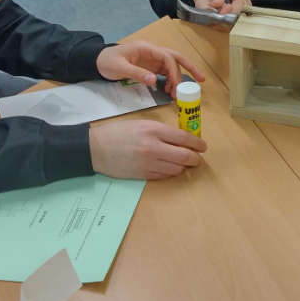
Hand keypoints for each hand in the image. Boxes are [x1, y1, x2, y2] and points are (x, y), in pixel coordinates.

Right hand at [90, 120, 207, 179]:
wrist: (96, 149)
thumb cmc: (117, 133)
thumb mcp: (141, 124)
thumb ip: (160, 132)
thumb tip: (180, 140)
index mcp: (153, 130)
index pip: (183, 138)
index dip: (197, 143)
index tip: (203, 146)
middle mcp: (153, 148)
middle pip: (184, 157)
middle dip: (195, 159)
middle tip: (198, 158)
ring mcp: (148, 163)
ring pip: (176, 169)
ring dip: (182, 166)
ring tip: (181, 162)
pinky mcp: (143, 175)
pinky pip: (164, 176)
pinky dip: (170, 172)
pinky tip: (168, 167)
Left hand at [97, 40, 204, 97]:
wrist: (97, 61)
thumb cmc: (107, 62)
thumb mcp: (119, 68)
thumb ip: (137, 73)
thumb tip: (155, 80)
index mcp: (146, 48)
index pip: (167, 57)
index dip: (174, 71)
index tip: (175, 87)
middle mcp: (153, 52)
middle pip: (176, 57)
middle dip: (190, 67)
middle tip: (201, 80)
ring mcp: (152, 59)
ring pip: (172, 66)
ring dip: (178, 78)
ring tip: (175, 94)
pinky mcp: (150, 66)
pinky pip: (165, 72)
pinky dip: (170, 80)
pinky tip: (169, 90)